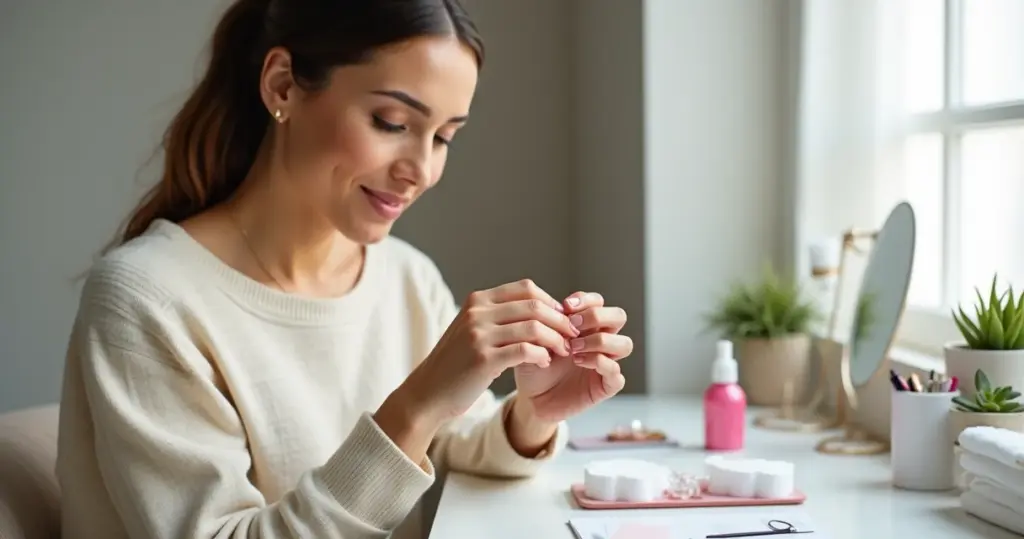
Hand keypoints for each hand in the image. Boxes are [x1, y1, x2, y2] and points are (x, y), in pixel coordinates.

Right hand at [398, 279, 578, 426]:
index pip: (525, 289)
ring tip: (563, 351)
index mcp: (477, 301)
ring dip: (555, 340)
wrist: (429, 392)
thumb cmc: (457, 363)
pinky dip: (541, 355)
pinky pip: (525, 351)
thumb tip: (541, 310)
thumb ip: (499, 317)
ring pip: (534, 328)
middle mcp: (477, 313)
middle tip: (572, 336)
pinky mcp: (483, 359)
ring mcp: (479, 335)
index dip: (550, 301)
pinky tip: (545, 363)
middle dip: (560, 320)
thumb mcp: (473, 330)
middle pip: (534, 306)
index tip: (563, 318)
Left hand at [514, 291, 632, 422]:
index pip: (599, 302)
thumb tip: (561, 311)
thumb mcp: (537, 340)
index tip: (565, 306)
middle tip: (573, 325)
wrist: (531, 397)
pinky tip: (578, 361)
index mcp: (586, 326)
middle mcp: (600, 341)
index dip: (586, 300)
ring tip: (574, 348)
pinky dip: (600, 363)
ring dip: (600, 340)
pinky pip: (616, 373)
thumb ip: (550, 323)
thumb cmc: (535, 366)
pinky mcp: (605, 386)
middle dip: (597, 316)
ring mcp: (606, 364)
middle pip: (619, 316)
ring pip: (625, 344)